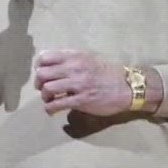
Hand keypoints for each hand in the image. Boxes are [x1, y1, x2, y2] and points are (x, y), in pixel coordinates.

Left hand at [35, 50, 153, 116]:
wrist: (129, 87)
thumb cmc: (110, 73)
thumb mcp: (91, 58)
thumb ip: (73, 59)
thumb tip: (54, 64)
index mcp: (76, 56)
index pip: (45, 57)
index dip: (39, 66)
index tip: (43, 73)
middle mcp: (75, 68)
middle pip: (42, 73)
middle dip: (39, 83)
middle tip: (43, 88)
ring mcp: (78, 84)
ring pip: (47, 89)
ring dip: (45, 96)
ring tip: (49, 99)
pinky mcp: (81, 100)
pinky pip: (57, 104)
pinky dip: (50, 109)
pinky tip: (52, 111)